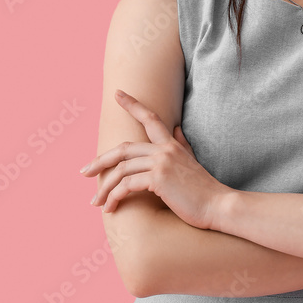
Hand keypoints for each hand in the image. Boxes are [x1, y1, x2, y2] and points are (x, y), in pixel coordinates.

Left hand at [80, 89, 233, 229]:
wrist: (218, 205)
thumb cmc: (204, 189)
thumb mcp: (192, 161)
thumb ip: (182, 143)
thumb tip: (175, 127)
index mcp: (171, 144)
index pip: (150, 118)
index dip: (132, 105)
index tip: (117, 94)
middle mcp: (165, 150)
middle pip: (122, 149)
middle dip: (99, 161)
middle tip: (84, 172)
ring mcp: (161, 163)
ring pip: (120, 169)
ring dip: (104, 187)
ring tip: (96, 202)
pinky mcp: (158, 179)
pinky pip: (126, 185)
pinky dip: (115, 197)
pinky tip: (111, 208)